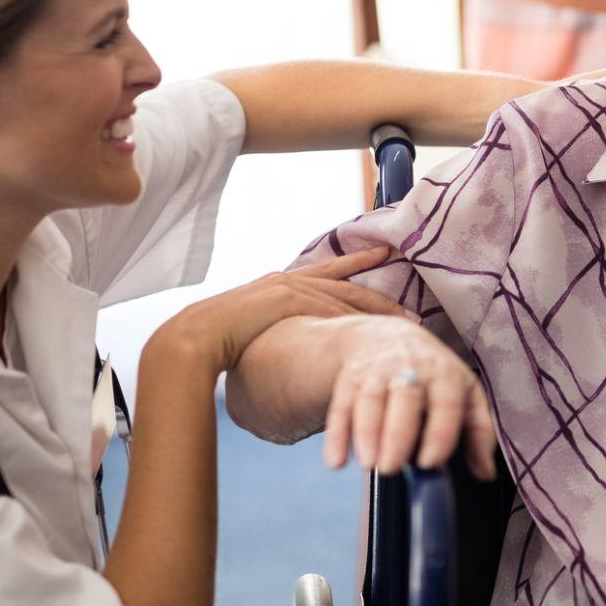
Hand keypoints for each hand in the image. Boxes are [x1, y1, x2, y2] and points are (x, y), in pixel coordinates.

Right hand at [148, 247, 411, 375]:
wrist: (195, 334)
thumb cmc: (220, 337)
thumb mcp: (257, 327)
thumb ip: (281, 329)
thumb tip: (298, 346)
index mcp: (283, 283)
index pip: (330, 274)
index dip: (359, 267)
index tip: (383, 259)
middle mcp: (289, 279)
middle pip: (347, 284)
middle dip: (379, 298)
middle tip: (410, 310)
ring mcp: (288, 286)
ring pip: (344, 296)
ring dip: (375, 309)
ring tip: (404, 321)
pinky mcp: (286, 298)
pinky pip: (327, 308)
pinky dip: (351, 317)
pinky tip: (373, 328)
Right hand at [319, 316, 496, 479]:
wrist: (387, 336)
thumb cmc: (434, 375)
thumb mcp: (464, 394)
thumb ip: (478, 432)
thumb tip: (486, 473)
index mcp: (444, 374)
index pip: (445, 402)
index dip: (439, 432)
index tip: (430, 462)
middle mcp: (410, 368)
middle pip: (404, 398)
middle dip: (397, 434)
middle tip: (392, 468)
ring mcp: (376, 372)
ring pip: (369, 400)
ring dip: (366, 433)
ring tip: (369, 465)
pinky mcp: (349, 379)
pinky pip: (341, 406)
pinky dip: (337, 435)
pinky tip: (336, 462)